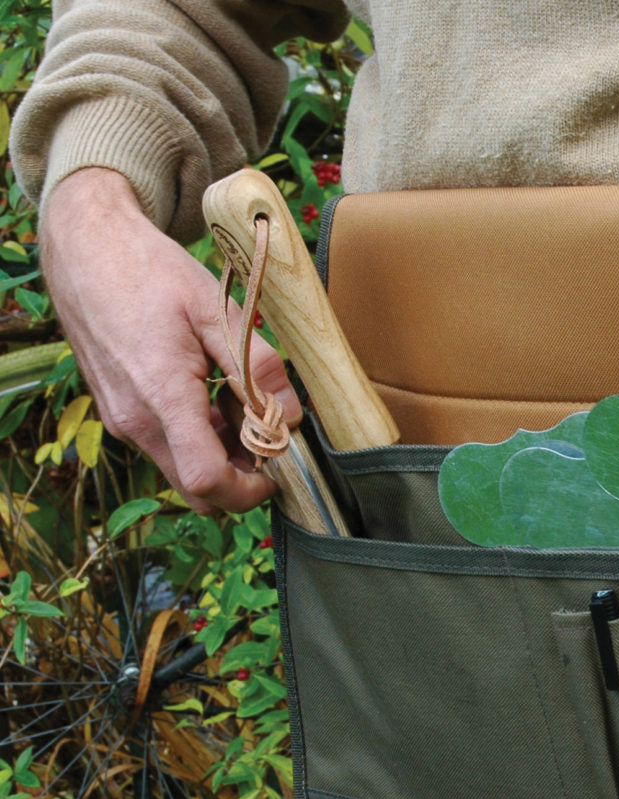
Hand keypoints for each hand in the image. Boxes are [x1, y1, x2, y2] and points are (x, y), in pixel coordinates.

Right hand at [39, 167, 301, 513]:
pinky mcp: (120, 414)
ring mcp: (123, 420)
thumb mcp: (217, 310)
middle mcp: (136, 421)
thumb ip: (258, 368)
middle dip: (239, 478)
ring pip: (182, 470)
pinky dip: (198, 439)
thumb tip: (292, 416)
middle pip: (197, 489)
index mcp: (162, 396)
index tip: (278, 474)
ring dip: (220, 456)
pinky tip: (214, 398)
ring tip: (240, 406)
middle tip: (267, 439)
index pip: (207, 480)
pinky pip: (166, 447)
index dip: (249, 491)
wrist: (86, 247)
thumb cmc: (150, 271)